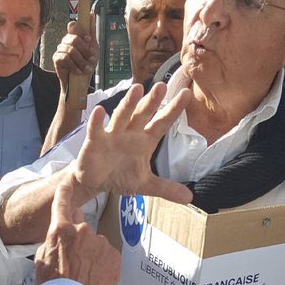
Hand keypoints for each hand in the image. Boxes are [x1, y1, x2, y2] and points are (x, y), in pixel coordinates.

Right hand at [35, 176, 120, 284]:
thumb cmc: (51, 284)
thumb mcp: (41, 258)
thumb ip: (53, 241)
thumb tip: (61, 234)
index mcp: (61, 230)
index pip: (61, 203)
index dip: (64, 193)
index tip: (66, 185)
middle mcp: (83, 231)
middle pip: (82, 228)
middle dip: (78, 240)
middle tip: (73, 262)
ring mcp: (101, 243)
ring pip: (96, 244)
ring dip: (92, 254)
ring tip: (84, 275)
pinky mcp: (114, 256)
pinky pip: (108, 256)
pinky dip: (103, 264)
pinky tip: (94, 278)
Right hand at [53, 17, 97, 95]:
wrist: (80, 83)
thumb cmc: (86, 65)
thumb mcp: (93, 48)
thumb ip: (91, 32)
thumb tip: (91, 13)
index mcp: (74, 36)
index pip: (73, 25)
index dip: (82, 32)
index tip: (89, 40)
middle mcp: (66, 41)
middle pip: (74, 38)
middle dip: (85, 51)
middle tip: (91, 59)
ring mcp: (60, 49)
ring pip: (71, 50)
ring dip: (81, 61)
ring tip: (86, 68)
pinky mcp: (56, 59)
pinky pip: (65, 58)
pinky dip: (74, 66)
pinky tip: (78, 71)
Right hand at [70, 81, 193, 205]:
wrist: (95, 182)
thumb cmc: (120, 175)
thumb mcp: (145, 184)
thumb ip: (166, 188)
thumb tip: (189, 198)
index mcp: (144, 140)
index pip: (162, 123)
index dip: (173, 109)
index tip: (187, 94)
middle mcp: (130, 133)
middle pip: (143, 114)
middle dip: (152, 101)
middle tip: (162, 85)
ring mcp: (112, 135)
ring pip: (121, 117)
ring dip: (128, 104)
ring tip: (136, 89)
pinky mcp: (94, 142)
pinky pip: (96, 130)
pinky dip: (97, 121)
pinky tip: (100, 111)